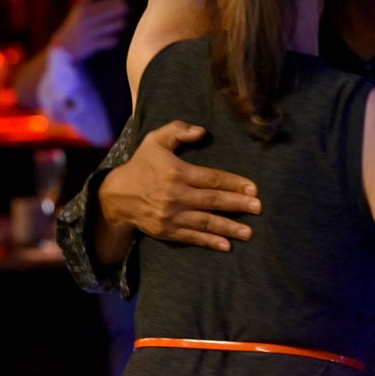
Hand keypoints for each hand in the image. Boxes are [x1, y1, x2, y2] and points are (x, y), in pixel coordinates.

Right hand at [51, 0, 128, 60]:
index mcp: (83, 11)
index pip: (100, 4)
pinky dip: (111, 40)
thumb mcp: (79, 8)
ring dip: (116, 24)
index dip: (113, 1)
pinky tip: (116, 38)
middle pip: (104, 14)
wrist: (63, 46)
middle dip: (117, 11)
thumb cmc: (74, 24)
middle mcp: (86, 21)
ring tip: (123, 22)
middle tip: (126, 8)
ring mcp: (89, 33)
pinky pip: (104, 42)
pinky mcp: (91, 45)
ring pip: (106, 27)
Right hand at [98, 120, 260, 250]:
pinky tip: (227, 245)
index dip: (233, 183)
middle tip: (258, 208)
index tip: (253, 188)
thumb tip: (202, 131)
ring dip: (228, 227)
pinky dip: (209, 241)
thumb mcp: (155, 140)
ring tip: (249, 232)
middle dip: (237, 204)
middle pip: (212, 200)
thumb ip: (178, 130)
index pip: (211, 178)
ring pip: (205, 222)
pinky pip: (192, 237)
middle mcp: (175, 195)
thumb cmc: (142, 164)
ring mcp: (170, 216)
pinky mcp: (166, 231)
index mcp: (176, 172)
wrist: (116, 196)